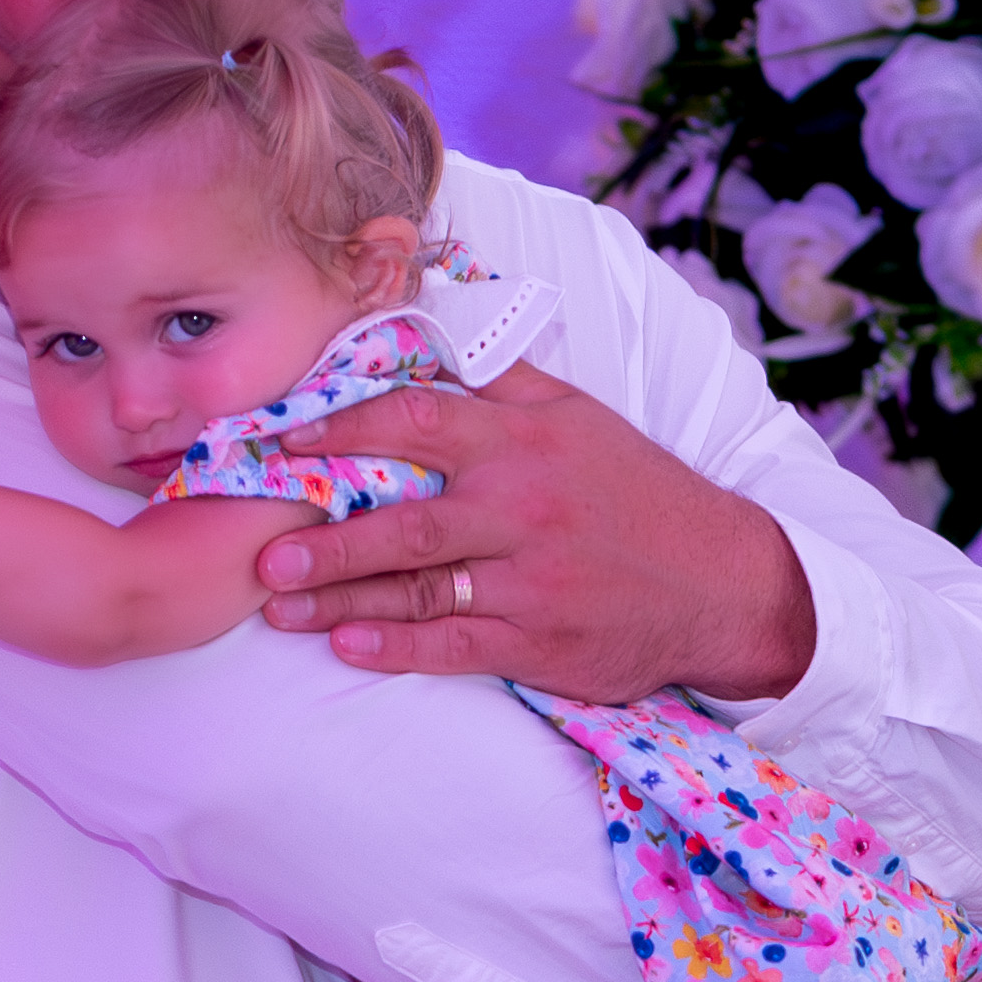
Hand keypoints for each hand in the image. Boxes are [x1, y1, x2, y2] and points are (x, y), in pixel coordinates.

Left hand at [252, 365, 815, 702]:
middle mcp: (523, 509)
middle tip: (261, 550)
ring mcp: (531, 581)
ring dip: (343, 599)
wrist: (721, 582)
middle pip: (407, 522)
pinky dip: (398, 647)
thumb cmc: (638, 493)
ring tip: (279, 606)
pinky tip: (349, 646)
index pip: (418, 424)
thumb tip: (429, 334)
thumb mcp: (579, 417)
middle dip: (327, 539)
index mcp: (525, 443)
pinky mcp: (541, 643)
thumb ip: (500, 380)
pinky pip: (456, 645)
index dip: (342, 430)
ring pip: (421, 589)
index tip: (282, 441)